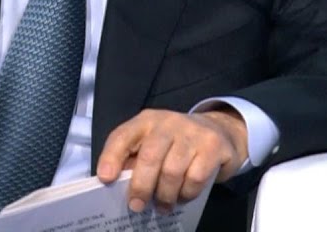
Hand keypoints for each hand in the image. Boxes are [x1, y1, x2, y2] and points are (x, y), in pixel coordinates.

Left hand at [96, 108, 247, 213]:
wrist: (221, 131)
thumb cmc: (177, 143)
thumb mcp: (154, 143)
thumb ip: (136, 159)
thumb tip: (118, 186)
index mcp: (146, 121)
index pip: (123, 135)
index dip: (111, 157)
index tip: (105, 179)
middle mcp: (168, 122)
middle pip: (150, 156)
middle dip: (141, 186)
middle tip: (137, 206)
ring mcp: (192, 132)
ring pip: (172, 171)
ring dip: (165, 195)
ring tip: (162, 206)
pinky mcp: (212, 146)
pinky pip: (195, 177)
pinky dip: (186, 193)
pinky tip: (183, 196)